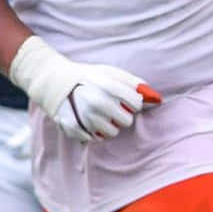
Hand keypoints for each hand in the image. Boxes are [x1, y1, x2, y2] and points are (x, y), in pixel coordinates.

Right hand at [7, 35, 157, 143]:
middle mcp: (99, 103)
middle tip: (109, 107)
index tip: (123, 99)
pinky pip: (95, 138)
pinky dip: (94, 132)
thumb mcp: (111, 73)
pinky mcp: (74, 128)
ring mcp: (86, 116)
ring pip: (112, 132)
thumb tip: (157, 99)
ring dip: (108, 124)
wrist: (55, 81)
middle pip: (127, 122)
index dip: (132, 102)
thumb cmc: (89, 77)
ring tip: (98, 113)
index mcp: (110, 87)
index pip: (137, 104)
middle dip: (121, 115)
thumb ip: (135, 83)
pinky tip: (88, 120)